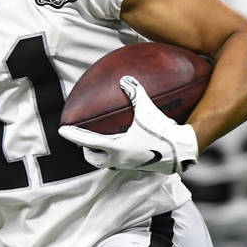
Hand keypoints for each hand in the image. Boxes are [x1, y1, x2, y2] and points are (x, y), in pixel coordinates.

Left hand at [59, 76, 198, 173]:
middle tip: (83, 139)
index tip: (62, 130)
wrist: (184, 152)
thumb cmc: (164, 131)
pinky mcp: (141, 168)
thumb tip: (124, 78)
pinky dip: (119, 155)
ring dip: (102, 155)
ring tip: (102, 143)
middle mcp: (120, 159)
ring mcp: (130, 166)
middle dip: (86, 149)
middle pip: (93, 158)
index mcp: (116, 147)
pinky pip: (123, 162)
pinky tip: (128, 143)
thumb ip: (135, 93)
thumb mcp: (147, 109)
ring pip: (107, 163)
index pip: (87, 141)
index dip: (73, 135)